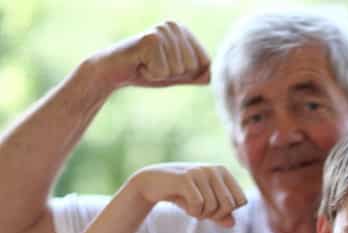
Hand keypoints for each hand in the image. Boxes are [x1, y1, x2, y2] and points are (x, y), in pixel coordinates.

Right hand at [89, 21, 209, 88]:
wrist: (114, 71)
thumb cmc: (147, 71)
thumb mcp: (178, 74)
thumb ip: (198, 74)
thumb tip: (218, 76)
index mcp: (184, 31)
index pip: (205, 64)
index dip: (186, 74)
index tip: (166, 67)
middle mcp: (174, 26)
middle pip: (193, 67)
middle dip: (173, 75)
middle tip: (153, 66)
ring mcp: (163, 30)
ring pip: (179, 70)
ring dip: (161, 74)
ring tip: (146, 64)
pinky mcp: (151, 39)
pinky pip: (164, 71)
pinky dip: (152, 74)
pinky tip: (140, 64)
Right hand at [130, 163, 246, 226]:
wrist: (152, 183)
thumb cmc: (182, 194)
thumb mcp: (204, 205)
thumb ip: (220, 214)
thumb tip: (232, 223)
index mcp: (223, 172)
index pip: (241, 200)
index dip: (228, 211)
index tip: (213, 209)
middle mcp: (214, 169)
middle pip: (229, 205)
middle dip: (215, 215)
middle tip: (201, 212)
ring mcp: (200, 172)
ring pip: (213, 206)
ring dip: (201, 214)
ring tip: (191, 207)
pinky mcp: (185, 178)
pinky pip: (198, 205)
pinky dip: (192, 212)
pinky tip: (185, 207)